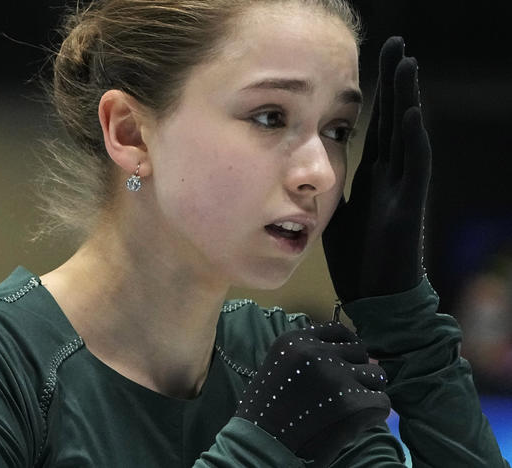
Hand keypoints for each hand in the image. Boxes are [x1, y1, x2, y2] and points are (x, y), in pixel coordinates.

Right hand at [236, 323, 389, 466]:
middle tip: (345, 391)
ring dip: (367, 390)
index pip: (338, 331)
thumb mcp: (277, 367)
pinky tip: (356, 423)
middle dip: (356, 369)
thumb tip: (344, 352)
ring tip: (350, 407)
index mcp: (294, 340)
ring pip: (375, 375)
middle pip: (359, 351)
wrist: (260, 446)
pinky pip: (382, 402)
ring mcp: (336, 375)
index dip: (344, 349)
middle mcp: (316, 351)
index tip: (342, 365)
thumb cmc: (265, 412)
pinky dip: (374, 414)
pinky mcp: (351, 402)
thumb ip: (305, 355)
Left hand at [322, 36, 431, 302]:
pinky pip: (415, 168)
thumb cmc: (356, 261)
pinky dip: (414, 140)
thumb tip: (310, 170)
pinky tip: (412, 113)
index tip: (370, 65)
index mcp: (372, 177)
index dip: (374, 96)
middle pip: (393, 120)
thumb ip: (328, 191)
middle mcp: (390, 177)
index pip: (375, 127)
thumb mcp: (334, 216)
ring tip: (408, 63)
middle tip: (394, 45)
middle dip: (393, 84)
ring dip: (408, 99)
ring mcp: (402, 190)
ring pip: (408, 134)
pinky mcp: (407, 208)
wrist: (373, 299)